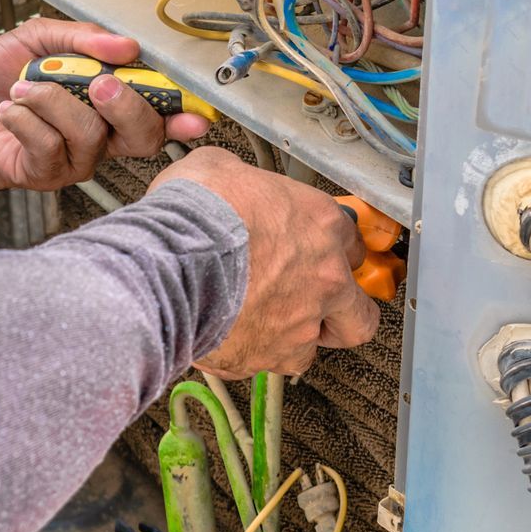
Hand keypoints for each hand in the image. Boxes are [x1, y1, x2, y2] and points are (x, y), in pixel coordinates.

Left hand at [0, 19, 211, 190]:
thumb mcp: (41, 38)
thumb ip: (83, 38)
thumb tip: (126, 46)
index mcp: (108, 105)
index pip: (158, 115)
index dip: (182, 117)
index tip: (195, 115)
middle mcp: (99, 137)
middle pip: (142, 137)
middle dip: (126, 106)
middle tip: (98, 82)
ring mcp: (73, 160)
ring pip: (90, 137)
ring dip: (54, 102)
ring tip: (23, 88)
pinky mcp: (42, 174)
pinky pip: (48, 148)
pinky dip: (25, 119)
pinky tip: (9, 109)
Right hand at [154, 147, 380, 376]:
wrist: (169, 261)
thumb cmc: (195, 213)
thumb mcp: (221, 169)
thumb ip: (243, 184)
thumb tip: (225, 181)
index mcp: (321, 225)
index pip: (352, 244)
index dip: (333, 252)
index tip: (320, 255)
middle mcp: (323, 279)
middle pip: (361, 315)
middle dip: (343, 316)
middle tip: (319, 309)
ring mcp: (299, 324)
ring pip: (311, 347)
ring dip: (289, 338)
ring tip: (257, 325)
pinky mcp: (266, 356)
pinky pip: (263, 362)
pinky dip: (247, 353)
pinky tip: (226, 336)